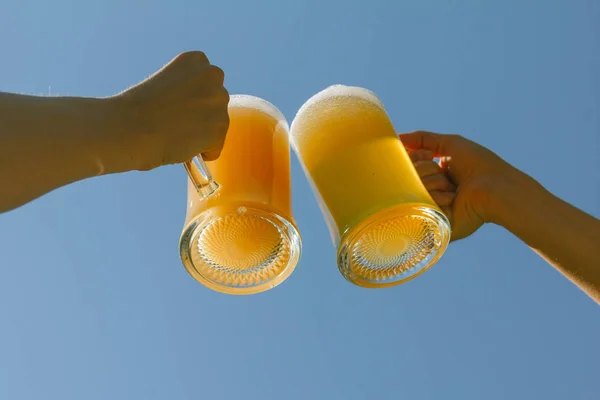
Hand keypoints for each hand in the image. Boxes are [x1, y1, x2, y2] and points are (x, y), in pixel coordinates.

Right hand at [110, 51, 229, 170]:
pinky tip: (182, 147)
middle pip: (215, 103)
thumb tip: (198, 116)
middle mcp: (213, 75)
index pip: (207, 83)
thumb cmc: (136, 111)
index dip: (190, 99)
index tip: (174, 106)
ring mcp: (219, 101)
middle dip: (201, 115)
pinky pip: (215, 148)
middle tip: (177, 124)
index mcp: (196, 60)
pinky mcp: (220, 128)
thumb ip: (185, 92)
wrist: (130, 127)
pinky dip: (202, 153)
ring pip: (217, 126)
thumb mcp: (164, 86)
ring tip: (176, 135)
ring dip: (201, 134)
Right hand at [399, 131, 527, 239]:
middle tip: (445, 172)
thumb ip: (423, 139)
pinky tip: (454, 199)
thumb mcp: (450, 144)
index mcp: (433, 174)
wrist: (495, 187)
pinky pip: (422, 204)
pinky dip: (438, 197)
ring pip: (414, 190)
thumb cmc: (478, 164)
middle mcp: (430, 190)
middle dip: (426, 169)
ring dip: (436, 182)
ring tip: (454, 188)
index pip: (408, 164)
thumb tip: (398, 137)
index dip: (415, 157)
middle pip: (408, 176)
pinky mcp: (433, 221)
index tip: (430, 156)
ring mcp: (431, 207)